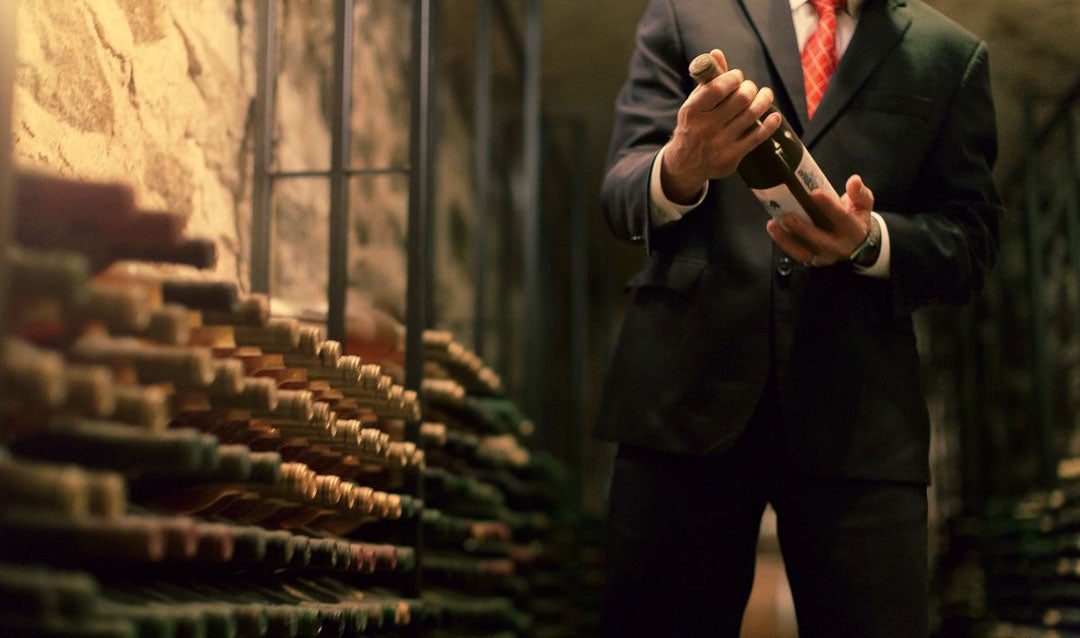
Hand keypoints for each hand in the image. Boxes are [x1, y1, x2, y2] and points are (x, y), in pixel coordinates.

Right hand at [660, 49, 781, 203]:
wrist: (686, 164)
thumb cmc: (693, 126)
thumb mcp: (694, 104)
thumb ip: (707, 80)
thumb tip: (717, 53)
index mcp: (692, 110)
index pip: (718, 87)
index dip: (733, 77)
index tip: (737, 76)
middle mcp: (705, 127)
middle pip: (741, 98)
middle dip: (750, 87)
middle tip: (750, 88)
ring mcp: (720, 143)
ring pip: (752, 114)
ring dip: (764, 100)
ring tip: (765, 95)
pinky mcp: (732, 156)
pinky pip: (758, 135)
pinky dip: (770, 123)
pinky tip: (774, 115)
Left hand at [765, 175, 874, 266]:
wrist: (856, 242)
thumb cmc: (856, 218)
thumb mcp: (864, 203)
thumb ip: (859, 192)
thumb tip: (854, 180)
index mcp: (854, 230)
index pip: (842, 218)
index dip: (828, 206)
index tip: (815, 193)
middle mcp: (840, 247)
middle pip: (820, 241)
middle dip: (803, 229)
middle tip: (787, 216)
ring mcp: (825, 256)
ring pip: (805, 252)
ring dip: (787, 240)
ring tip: (773, 225)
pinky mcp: (813, 260)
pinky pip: (798, 255)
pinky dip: (785, 244)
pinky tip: (774, 231)